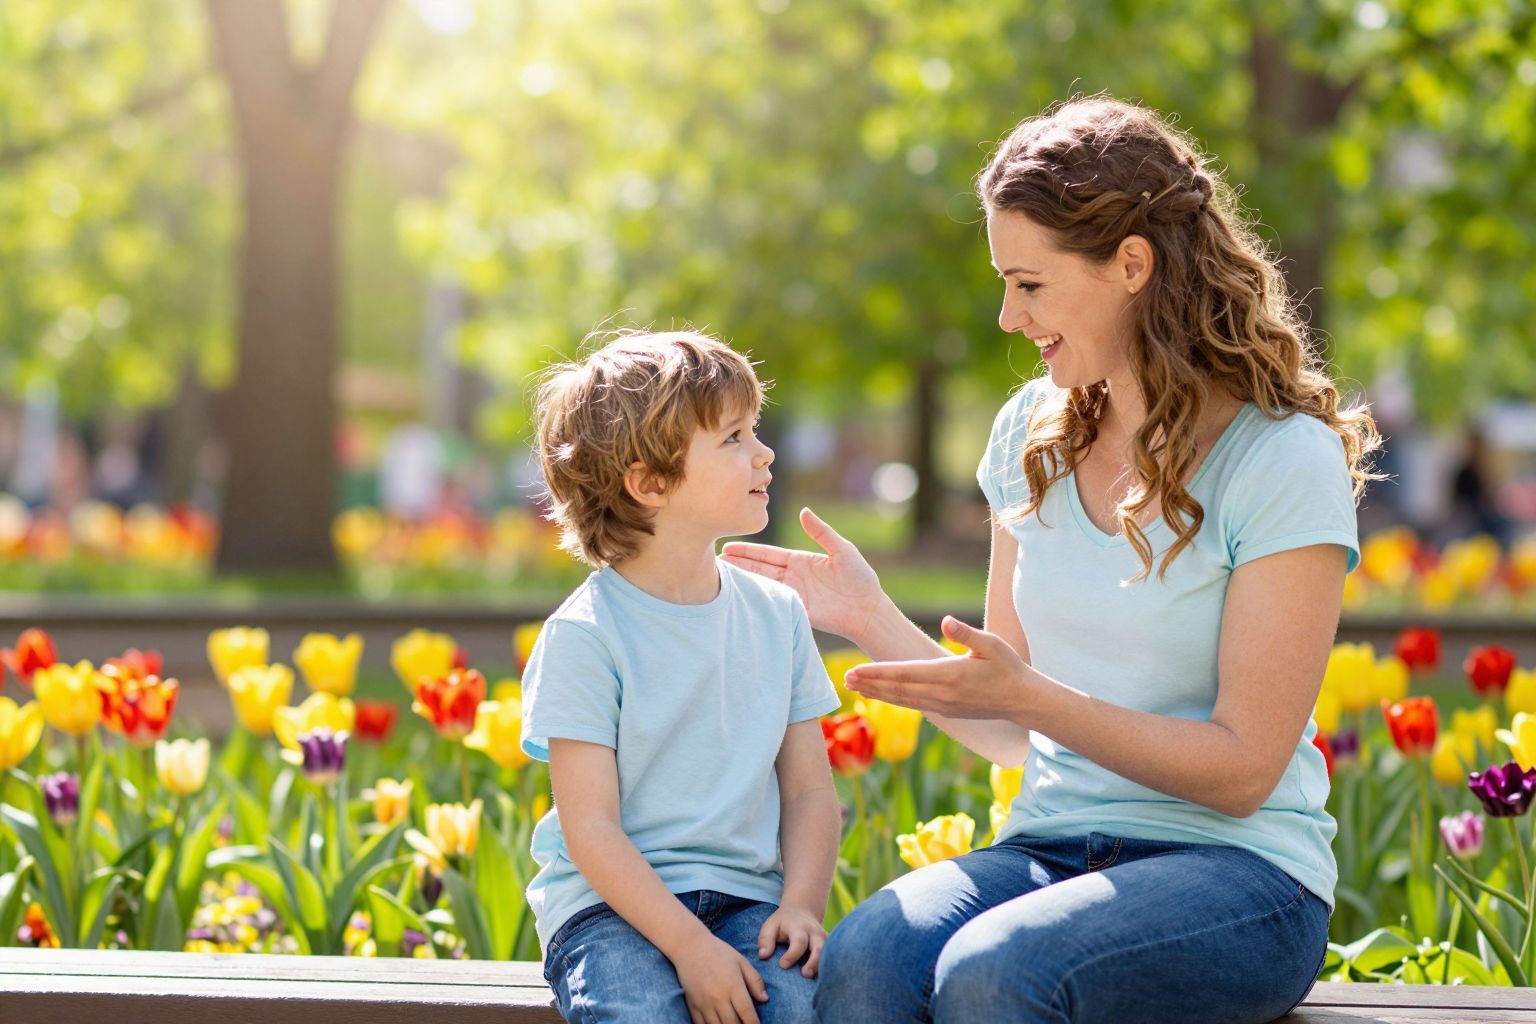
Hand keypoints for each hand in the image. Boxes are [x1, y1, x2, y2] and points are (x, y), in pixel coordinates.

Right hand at [674, 933, 768, 1023]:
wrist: (689, 947)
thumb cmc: (718, 952)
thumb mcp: (741, 961)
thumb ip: (755, 980)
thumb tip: (764, 999)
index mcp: (733, 986)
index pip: (747, 1013)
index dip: (754, 1023)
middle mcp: (718, 998)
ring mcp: (704, 1003)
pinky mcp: (692, 1005)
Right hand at [721, 507, 883, 641]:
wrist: (867, 610)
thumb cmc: (860, 578)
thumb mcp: (842, 549)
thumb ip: (821, 532)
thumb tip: (804, 511)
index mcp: (801, 560)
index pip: (768, 554)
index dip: (749, 550)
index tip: (728, 546)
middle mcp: (793, 576)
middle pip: (759, 568)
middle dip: (738, 563)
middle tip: (713, 557)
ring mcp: (793, 593)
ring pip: (762, 584)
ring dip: (743, 579)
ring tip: (719, 573)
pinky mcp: (796, 609)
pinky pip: (772, 602)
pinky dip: (756, 597)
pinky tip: (740, 594)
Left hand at [755, 903, 826, 977]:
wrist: (802, 911)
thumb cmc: (783, 923)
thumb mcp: (771, 925)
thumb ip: (765, 940)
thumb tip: (763, 956)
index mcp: (799, 927)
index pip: (799, 942)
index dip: (792, 955)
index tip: (782, 965)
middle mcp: (815, 933)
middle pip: (819, 947)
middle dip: (813, 962)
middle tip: (805, 974)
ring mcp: (825, 939)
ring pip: (829, 953)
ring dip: (823, 967)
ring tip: (814, 980)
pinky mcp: (830, 945)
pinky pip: (832, 957)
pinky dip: (828, 968)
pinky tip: (822, 980)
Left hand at [845, 616, 1037, 720]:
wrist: (1022, 701)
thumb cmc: (1008, 667)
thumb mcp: (992, 645)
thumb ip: (967, 633)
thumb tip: (945, 621)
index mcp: (949, 674)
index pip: (903, 673)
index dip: (877, 672)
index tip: (855, 670)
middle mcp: (941, 694)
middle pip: (897, 689)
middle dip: (870, 684)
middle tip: (845, 679)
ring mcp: (943, 705)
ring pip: (902, 699)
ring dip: (878, 693)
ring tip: (856, 687)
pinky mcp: (946, 711)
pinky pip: (914, 705)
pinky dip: (894, 700)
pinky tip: (883, 695)